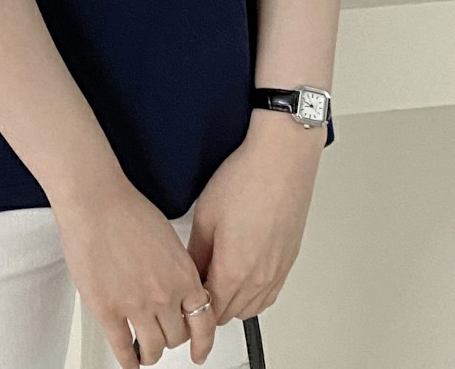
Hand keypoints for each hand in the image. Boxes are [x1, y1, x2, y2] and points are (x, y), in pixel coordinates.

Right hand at [51, 169, 216, 366]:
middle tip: (166, 337)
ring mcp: (136, 305)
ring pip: (153, 348)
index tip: (200, 350)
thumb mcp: (167, 237)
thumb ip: (174, 267)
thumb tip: (175, 284)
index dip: (203, 342)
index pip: (204, 322)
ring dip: (151, 353)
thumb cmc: (125, 208)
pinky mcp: (108, 310)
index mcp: (183, 274)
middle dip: (172, 339)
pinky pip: (123, 348)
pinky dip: (128, 361)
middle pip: (177, 337)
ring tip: (146, 351)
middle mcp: (164, 295)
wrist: (95, 201)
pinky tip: (129, 361)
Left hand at [186, 109, 325, 323]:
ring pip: (251, 308)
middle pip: (230, 313)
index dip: (193, 305)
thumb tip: (188, 271)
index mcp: (234, 270)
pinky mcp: (289, 260)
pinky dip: (253, 293)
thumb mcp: (205, 215)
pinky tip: (241, 272)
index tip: (184, 293)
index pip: (209, 311)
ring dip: (232, 300)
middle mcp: (259, 278)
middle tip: (196, 281)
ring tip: (217, 274)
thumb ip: (195, 252)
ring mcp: (278, 271)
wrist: (281, 160)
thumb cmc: (246, 179)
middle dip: (210, 304)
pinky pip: (269, 294)